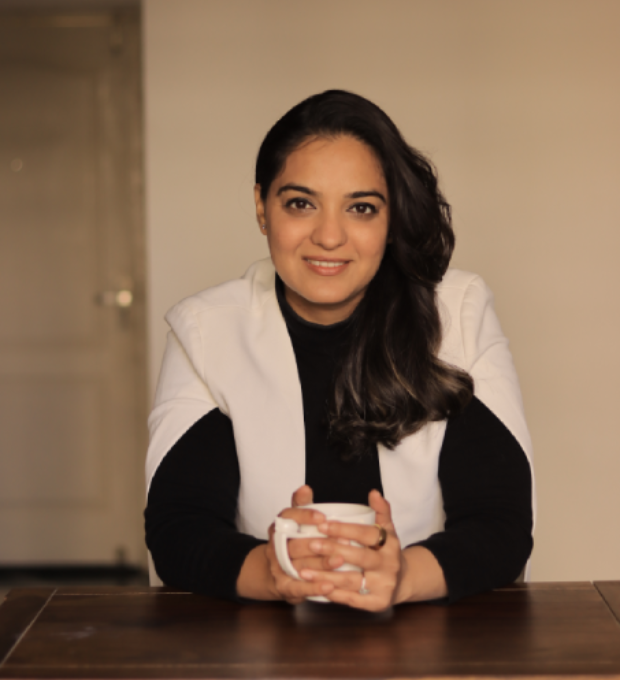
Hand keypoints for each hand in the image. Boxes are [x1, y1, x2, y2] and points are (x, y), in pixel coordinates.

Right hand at [264, 485, 335, 603]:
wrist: (274, 572)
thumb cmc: (292, 542)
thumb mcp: (295, 522)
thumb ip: (301, 506)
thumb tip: (305, 488)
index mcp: (279, 526)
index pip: (288, 516)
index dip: (305, 516)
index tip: (322, 517)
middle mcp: (275, 546)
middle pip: (296, 544)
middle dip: (320, 543)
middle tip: (344, 542)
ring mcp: (278, 567)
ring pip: (300, 565)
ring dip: (321, 564)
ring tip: (341, 562)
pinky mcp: (284, 586)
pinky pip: (299, 588)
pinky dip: (314, 588)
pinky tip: (330, 586)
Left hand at [298, 489, 404, 611]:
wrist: (402, 580)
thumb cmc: (386, 551)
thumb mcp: (387, 529)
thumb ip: (380, 510)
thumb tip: (373, 492)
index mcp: (391, 543)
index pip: (366, 534)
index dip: (344, 529)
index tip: (322, 525)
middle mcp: (390, 564)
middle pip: (358, 557)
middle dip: (332, 550)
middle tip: (310, 544)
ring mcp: (385, 585)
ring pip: (351, 580)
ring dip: (326, 576)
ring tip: (303, 570)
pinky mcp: (379, 603)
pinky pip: (352, 599)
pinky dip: (334, 594)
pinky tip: (316, 587)